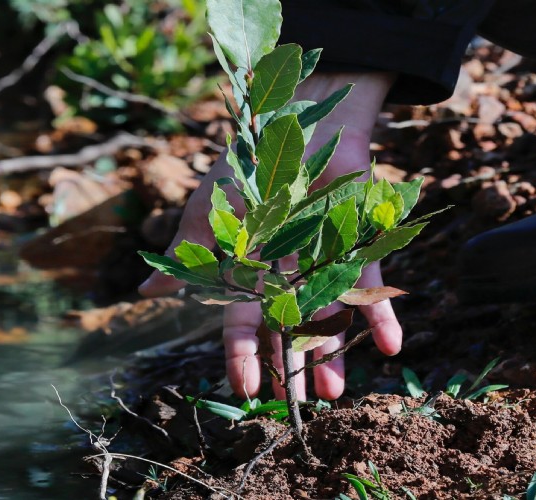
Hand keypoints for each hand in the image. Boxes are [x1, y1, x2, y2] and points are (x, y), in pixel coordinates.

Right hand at [140, 72, 399, 399]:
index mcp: (250, 269)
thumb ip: (185, 251)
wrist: (295, 117)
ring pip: (329, 316)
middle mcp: (287, 273)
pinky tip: (389, 346)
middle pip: (289, 328)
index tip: (246, 389)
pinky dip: (381, 311)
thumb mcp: (208, 209)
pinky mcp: (357, 243)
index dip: (245, 354)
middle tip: (297, 408)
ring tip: (336, 394)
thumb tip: (145, 290)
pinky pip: (371, 282)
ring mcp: (324, 260)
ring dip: (332, 353)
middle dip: (291, 366)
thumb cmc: (245, 164)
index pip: (244, 320)